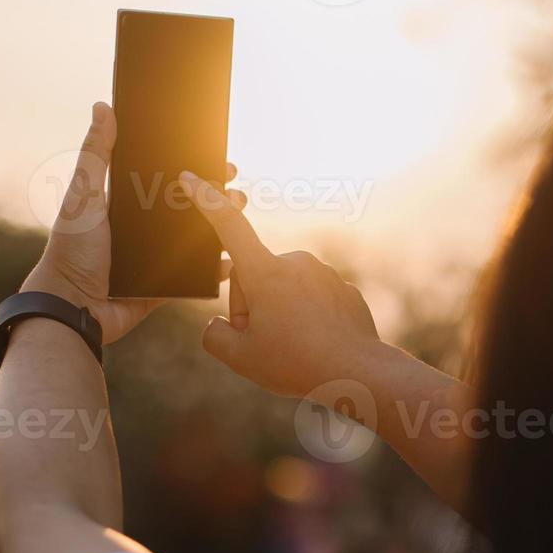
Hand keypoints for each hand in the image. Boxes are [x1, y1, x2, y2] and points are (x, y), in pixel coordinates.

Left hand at [23, 102, 240, 343]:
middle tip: (239, 192)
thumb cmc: (72, 249)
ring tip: (241, 220)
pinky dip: (215, 269)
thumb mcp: (84, 195)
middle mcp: (144, 229)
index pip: (168, 179)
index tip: (221, 160)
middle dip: (218, 198)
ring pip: (197, 239)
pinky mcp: (163, 286)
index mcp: (127, 204)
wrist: (72, 308)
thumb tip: (102, 106)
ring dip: (223, 229)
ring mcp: (156, 258)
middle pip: (189, 207)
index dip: (195, 169)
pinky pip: (196, 276)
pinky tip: (231, 260)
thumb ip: (96, 153)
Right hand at [177, 171, 383, 395]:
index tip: (192, 179)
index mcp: (266, 272)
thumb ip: (214, 336)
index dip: (206, 202)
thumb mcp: (239, 358)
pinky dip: (306, 319)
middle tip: (264, 342)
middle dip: (250, 307)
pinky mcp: (342, 288)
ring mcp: (323, 274)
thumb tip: (219, 326)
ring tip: (293, 346)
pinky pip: (310, 300)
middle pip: (253, 278)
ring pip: (283, 290)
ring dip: (278, 313)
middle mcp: (296, 263)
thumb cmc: (296, 364)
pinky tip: (314, 343)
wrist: (360, 373)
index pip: (228, 227)